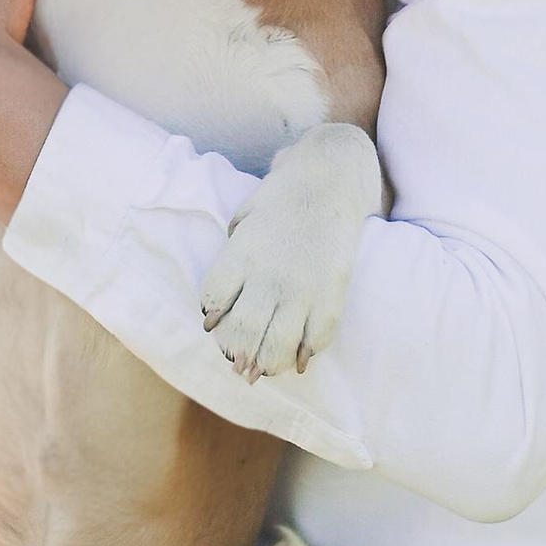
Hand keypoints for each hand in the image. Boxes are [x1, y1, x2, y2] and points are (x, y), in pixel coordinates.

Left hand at [199, 122, 385, 380]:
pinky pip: (317, 336)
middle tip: (239, 363)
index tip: (214, 326)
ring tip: (266, 368)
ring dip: (268, 363)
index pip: (213, 301)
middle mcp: (268, 276)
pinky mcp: (332, 292)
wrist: (331, 177)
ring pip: (277, 344)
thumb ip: (233, 253)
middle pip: (243, 332)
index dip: (213, 319)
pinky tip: (300, 360)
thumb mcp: (245, 218)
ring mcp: (302, 287)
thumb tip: (224, 294)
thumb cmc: (282, 195)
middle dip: (238, 354)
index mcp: (241, 254)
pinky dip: (306, 353)